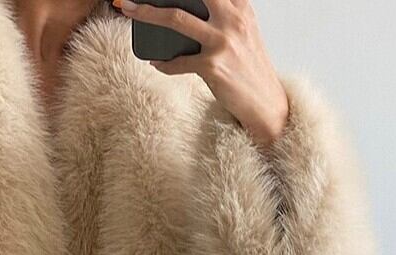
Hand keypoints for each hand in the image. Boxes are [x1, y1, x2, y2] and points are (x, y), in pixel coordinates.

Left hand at [114, 0, 288, 147]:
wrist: (264, 103)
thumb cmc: (249, 69)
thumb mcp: (243, 33)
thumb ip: (223, 17)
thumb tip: (185, 13)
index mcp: (241, 8)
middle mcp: (232, 20)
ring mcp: (222, 42)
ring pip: (176, 19)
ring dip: (148, 14)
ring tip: (131, 11)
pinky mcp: (212, 66)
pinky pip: (176, 63)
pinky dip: (163, 64)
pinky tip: (158, 63)